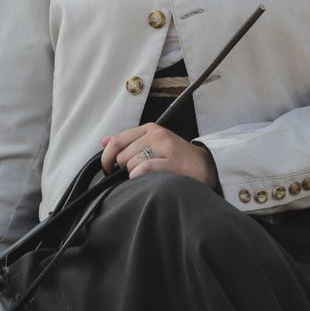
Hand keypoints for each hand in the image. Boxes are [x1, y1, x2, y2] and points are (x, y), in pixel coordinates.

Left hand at [100, 123, 216, 186]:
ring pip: (131, 164)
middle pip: (123, 155)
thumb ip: (128, 142)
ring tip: (146, 178)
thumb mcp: (153, 143)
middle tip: (131, 176)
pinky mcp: (171, 162)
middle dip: (122, 170)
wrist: (205, 166)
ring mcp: (164, 148)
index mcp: (150, 129)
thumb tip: (104, 141)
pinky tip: (149, 181)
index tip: (107, 169)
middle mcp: (156, 135)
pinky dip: (140, 178)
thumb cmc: (177, 157)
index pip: (118, 140)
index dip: (107, 157)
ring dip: (133, 176)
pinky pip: (143, 170)